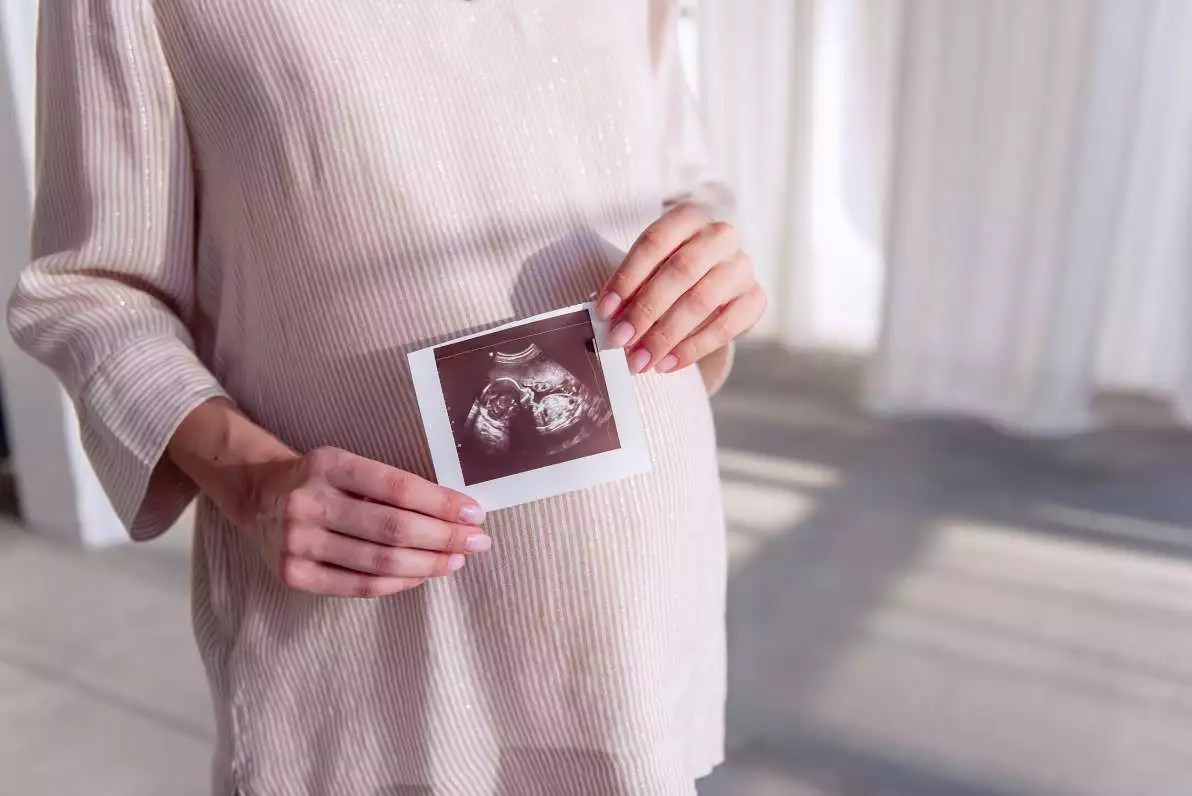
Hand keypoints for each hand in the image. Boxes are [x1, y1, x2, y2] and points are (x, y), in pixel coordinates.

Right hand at [243, 447, 489, 597]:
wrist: (259, 496)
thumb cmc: (323, 481)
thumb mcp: (348, 466)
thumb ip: (390, 486)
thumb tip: (456, 512)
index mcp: (329, 464)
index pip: (398, 487)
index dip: (441, 503)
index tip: (474, 513)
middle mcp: (309, 502)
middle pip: (393, 528)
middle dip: (444, 537)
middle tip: (478, 542)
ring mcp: (296, 541)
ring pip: (379, 562)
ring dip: (427, 564)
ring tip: (456, 561)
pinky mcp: (292, 574)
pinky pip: (357, 586)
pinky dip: (397, 583)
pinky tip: (422, 576)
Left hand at [596, 204, 765, 373]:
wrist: (713, 281)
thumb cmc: (670, 273)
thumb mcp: (649, 269)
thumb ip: (631, 289)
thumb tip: (609, 323)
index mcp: (688, 217)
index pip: (654, 243)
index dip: (626, 278)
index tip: (604, 311)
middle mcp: (720, 236)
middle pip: (681, 271)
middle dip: (645, 310)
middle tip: (620, 340)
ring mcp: (742, 267)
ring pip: (702, 300)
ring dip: (666, 335)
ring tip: (641, 360)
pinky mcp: (755, 298)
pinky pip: (725, 327)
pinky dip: (692, 349)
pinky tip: (667, 364)